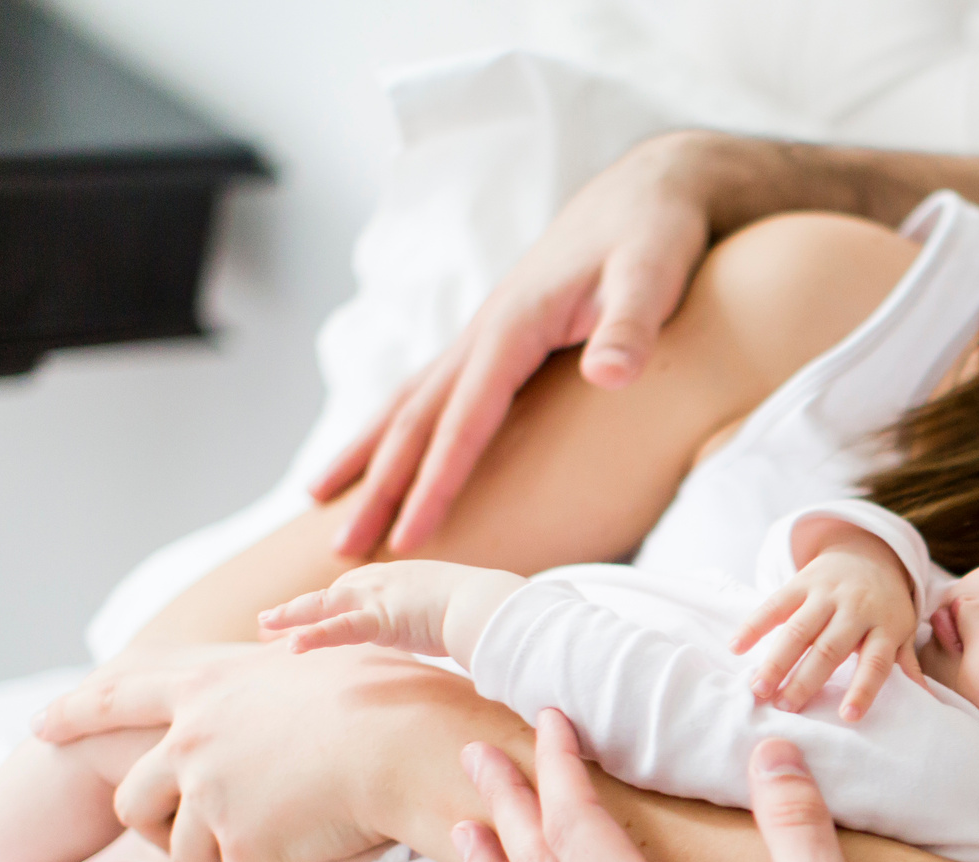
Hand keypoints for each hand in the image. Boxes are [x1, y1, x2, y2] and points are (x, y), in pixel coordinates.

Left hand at [36, 643, 448, 861]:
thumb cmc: (388, 692)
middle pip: (136, 796)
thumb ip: (284, 659)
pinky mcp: (246, 843)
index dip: (78, 710)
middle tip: (153, 849)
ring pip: (184, 855)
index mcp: (209, 685)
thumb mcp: (321, 657)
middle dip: (145, 831)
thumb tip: (283, 639)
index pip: (120, 694)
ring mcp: (214, 794)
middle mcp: (195, 739)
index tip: (41, 724)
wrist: (406, 742)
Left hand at [259, 561, 525, 667]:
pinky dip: (314, 636)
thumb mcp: (457, 613)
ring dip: (290, 617)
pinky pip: (339, 629)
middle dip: (297, 611)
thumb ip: (443, 623)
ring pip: (323, 607)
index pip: (352, 593)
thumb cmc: (487, 612)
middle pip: (329, 597)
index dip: (324, 607)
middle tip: (267, 625)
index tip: (304, 620)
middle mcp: (383, 581)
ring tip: (263, 627)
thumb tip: (454, 642)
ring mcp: (379, 596)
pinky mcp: (382, 618)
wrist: (495, 606)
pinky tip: (291, 647)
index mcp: (399, 580)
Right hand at [315, 132, 718, 558]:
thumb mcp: (655, 276)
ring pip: (410, 402)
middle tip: (339, 552)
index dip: (436, 483)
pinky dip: (397, 427)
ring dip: (368, 457)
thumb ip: (633, 327)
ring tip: (322, 503)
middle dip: (377, 487)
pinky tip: (381, 453)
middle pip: (415, 419)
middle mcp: (483, 331)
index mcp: (513, 327)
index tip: (409, 541)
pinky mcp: (498, 336)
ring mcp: (484, 333)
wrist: (651, 191)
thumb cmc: (656, 236)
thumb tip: (611, 374)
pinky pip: (434, 391)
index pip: (464, 421)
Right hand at [733, 525, 923, 719]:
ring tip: (758, 689)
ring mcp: (828, 593)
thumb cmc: (884, 606)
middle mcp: (857, 608)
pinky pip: (775, 603)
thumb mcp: (901, 631)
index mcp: (886, 626)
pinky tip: (737, 647)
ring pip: (799, 629)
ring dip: (777, 660)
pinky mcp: (802, 581)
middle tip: (785, 708)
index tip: (848, 716)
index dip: (864, 689)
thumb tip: (927, 700)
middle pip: (830, 648)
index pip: (876, 662)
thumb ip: (906, 663)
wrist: (868, 552)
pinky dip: (754, 624)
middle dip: (806, 679)